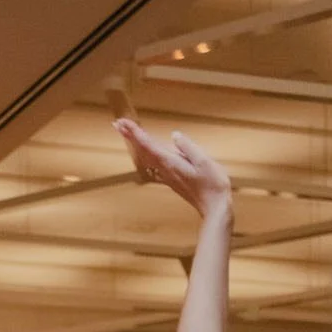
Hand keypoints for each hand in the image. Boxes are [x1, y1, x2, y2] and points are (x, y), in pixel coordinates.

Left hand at [114, 119, 232, 215]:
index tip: (123, 123)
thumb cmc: (212, 185)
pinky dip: (146, 153)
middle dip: (130, 136)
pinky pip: (154, 163)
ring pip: (147, 157)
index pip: (148, 145)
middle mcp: (165, 169)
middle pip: (143, 150)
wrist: (214, 208)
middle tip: (117, 123)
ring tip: (126, 133)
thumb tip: (174, 135)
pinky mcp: (172, 179)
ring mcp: (167, 176)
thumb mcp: (204, 162)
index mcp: (171, 163)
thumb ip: (188, 147)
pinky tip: (144, 152)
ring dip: (136, 144)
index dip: (135, 133)